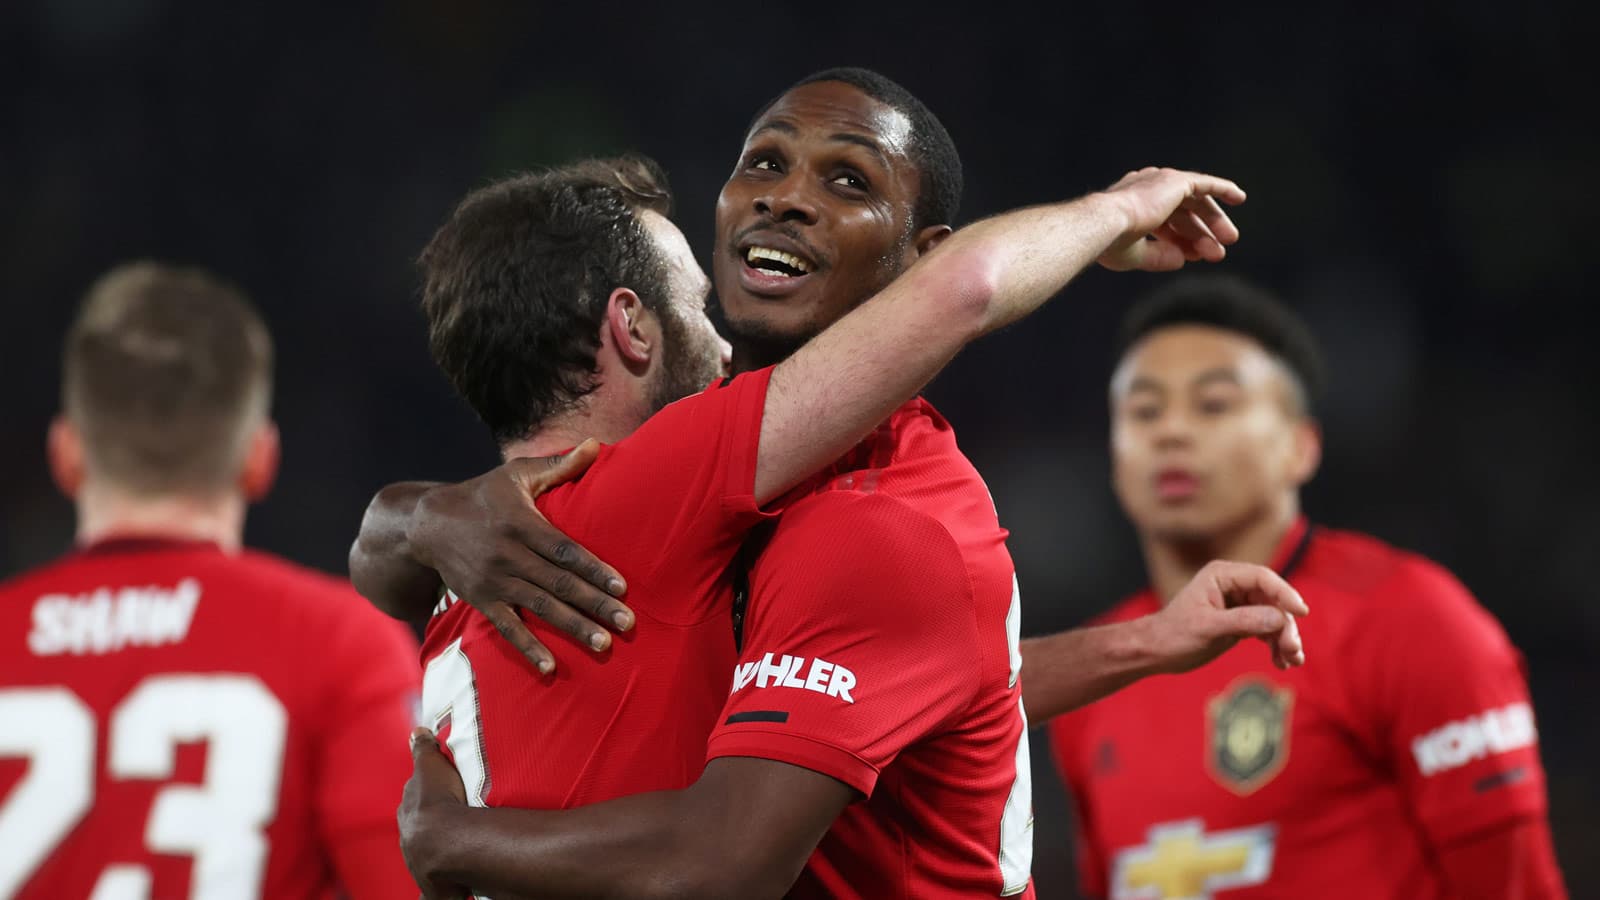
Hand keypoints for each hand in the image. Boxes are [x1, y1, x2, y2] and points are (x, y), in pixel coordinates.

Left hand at [398, 728, 468, 899]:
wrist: (444, 842)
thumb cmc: (439, 803)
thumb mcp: (431, 766)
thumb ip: (423, 749)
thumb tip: (416, 731)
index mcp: (409, 812)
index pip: (413, 802)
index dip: (424, 797)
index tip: (436, 795)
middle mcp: (410, 838)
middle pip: (418, 829)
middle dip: (430, 827)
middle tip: (450, 821)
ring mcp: (420, 863)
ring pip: (426, 856)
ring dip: (437, 854)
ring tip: (456, 851)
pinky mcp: (435, 887)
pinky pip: (433, 895)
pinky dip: (434, 897)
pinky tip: (442, 897)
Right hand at [407, 439, 633, 672]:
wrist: (426, 524)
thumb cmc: (482, 495)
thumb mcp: (517, 475)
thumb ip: (558, 465)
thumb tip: (594, 445)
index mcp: (522, 524)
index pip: (565, 550)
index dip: (594, 568)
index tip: (623, 586)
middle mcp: (509, 555)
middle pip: (559, 583)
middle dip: (595, 604)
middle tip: (628, 623)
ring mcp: (494, 581)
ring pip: (540, 608)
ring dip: (573, 627)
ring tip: (604, 644)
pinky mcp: (481, 600)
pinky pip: (507, 628)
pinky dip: (528, 648)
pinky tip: (550, 668)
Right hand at [1095, 167, 1246, 272]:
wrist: (1107, 224)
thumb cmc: (1110, 242)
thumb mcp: (1135, 254)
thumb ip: (1158, 256)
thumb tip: (1182, 259)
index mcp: (1131, 203)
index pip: (1163, 221)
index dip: (1180, 239)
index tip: (1191, 256)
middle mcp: (1146, 187)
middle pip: (1182, 211)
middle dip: (1200, 232)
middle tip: (1217, 252)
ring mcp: (1160, 182)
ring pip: (1195, 201)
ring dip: (1212, 221)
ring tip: (1229, 239)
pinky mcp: (1175, 181)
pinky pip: (1205, 183)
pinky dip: (1223, 188)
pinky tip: (1240, 198)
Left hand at [1146, 560, 1307, 673]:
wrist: (1158, 652)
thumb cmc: (1174, 635)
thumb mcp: (1208, 628)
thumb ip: (1242, 621)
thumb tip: (1278, 618)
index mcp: (1222, 576)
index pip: (1263, 578)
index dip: (1285, 593)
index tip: (1302, 612)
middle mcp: (1233, 585)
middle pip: (1273, 600)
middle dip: (1286, 625)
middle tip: (1293, 650)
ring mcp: (1239, 604)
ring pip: (1274, 617)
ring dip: (1285, 638)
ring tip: (1292, 661)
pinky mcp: (1241, 622)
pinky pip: (1267, 630)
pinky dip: (1276, 645)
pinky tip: (1282, 663)